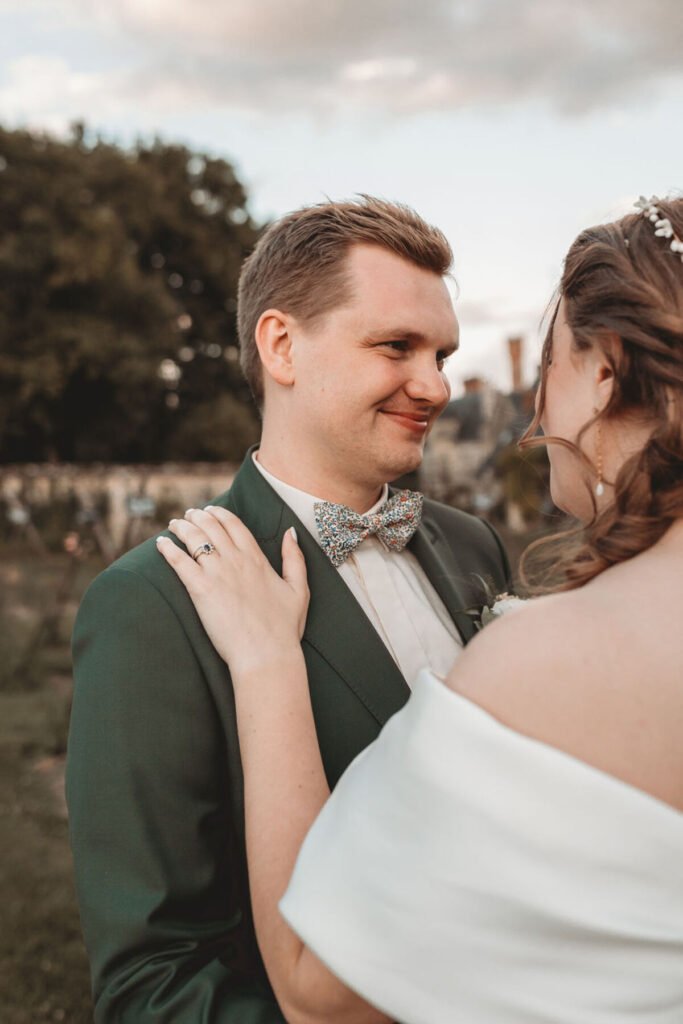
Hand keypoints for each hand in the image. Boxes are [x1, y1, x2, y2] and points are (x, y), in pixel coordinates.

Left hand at [156, 507, 308, 675]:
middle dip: (197, 516)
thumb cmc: (284, 628)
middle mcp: (236, 560)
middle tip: (188, 515)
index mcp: (257, 559)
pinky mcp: (201, 589)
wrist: (266, 653)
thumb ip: (295, 558)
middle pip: (211, 527)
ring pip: (194, 539)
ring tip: (173, 524)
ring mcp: (217, 573)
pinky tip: (161, 544)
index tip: (210, 510)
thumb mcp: (299, 589)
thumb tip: (291, 532)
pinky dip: (168, 550)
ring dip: (181, 527)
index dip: (219, 514)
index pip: (234, 525)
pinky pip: (180, 562)